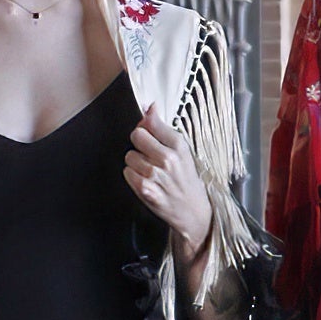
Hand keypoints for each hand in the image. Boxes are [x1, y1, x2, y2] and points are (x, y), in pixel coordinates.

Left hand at [125, 114, 214, 270]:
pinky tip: (146, 181)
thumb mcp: (183, 151)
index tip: (149, 132)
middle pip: (136, 136)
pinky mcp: (145, 189)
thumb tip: (149, 106)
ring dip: (136, 163)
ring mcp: (155, 174)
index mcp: (179, 146)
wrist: (193, 212)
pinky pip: (127, 172)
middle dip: (140, 144)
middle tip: (150, 155)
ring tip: (150, 172)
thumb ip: (163, 129)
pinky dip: (133, 176)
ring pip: (130, 155)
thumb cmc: (187, 180)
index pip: (150, 122)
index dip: (146, 126)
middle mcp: (168, 158)